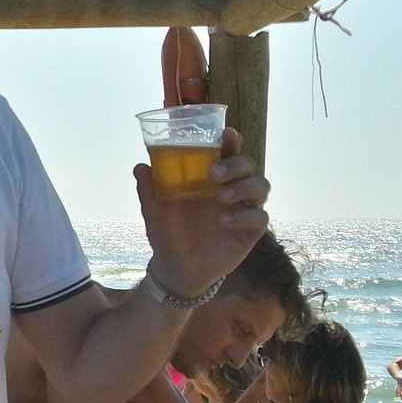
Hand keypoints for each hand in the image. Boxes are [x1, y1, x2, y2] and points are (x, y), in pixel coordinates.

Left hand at [135, 128, 270, 298]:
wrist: (176, 268)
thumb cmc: (168, 233)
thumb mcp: (154, 212)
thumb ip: (149, 190)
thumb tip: (140, 167)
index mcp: (211, 177)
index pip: (227, 152)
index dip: (231, 140)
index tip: (227, 133)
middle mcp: (232, 188)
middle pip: (248, 165)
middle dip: (235, 164)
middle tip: (213, 173)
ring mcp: (244, 208)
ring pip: (261, 186)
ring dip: (244, 187)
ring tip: (221, 197)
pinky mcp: (251, 230)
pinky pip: (259, 217)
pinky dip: (244, 216)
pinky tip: (224, 221)